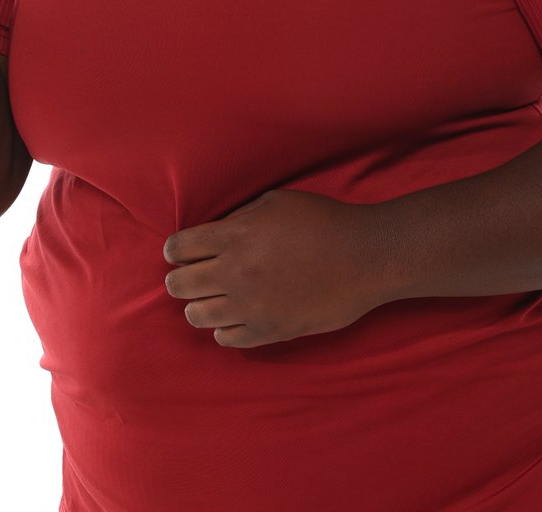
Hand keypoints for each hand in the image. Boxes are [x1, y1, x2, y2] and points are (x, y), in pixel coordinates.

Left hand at [162, 189, 388, 348]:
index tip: (182, 252)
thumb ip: (237, 218)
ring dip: (199, 305)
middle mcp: (236, 272)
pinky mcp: (271, 331)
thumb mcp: (274, 202)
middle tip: (192, 275)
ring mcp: (252, 305)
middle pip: (180, 284)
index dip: (176, 250)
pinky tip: (234, 316)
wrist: (365, 256)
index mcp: (235, 236)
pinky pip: (227, 339)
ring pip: (197, 316)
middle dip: (181, 278)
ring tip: (212, 298)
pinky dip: (224, 328)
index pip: (179, 248)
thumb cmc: (322, 221)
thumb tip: (211, 235)